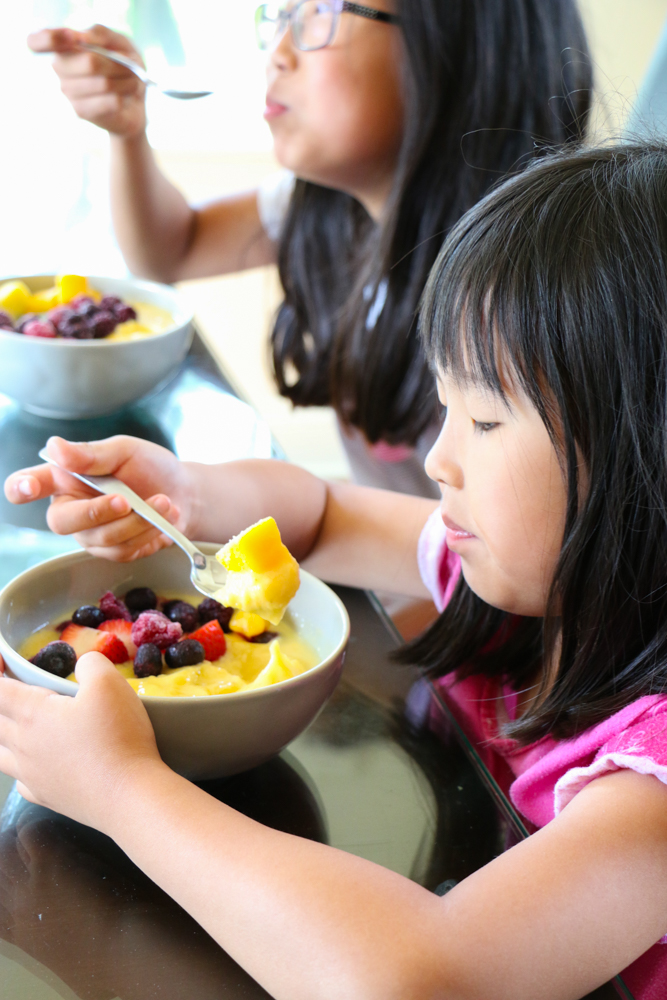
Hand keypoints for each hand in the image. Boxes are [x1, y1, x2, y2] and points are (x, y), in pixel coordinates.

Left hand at [0, 652, 164, 832]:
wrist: (128, 795)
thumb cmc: (117, 736)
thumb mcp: (110, 684)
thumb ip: (91, 664)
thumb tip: (83, 664)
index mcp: (33, 713)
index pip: (0, 691)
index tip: (1, 668)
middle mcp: (24, 744)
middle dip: (2, 707)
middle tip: (15, 699)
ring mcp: (32, 775)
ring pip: (0, 755)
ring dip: (4, 738)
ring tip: (15, 731)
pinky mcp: (46, 797)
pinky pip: (21, 782)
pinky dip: (21, 771)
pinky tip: (34, 769)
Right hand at [4, 435, 192, 561]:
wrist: (185, 493)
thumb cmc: (149, 467)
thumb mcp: (124, 451)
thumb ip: (90, 454)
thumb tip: (55, 447)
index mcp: (65, 478)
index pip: (30, 483)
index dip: (22, 487)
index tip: (27, 488)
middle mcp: (71, 509)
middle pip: (62, 522)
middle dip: (95, 513)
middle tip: (126, 500)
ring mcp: (91, 534)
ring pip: (101, 538)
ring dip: (137, 521)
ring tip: (164, 502)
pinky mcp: (113, 552)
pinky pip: (123, 550)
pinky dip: (147, 533)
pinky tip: (164, 519)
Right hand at [27, 24, 146, 137]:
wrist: (135, 99)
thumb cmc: (123, 65)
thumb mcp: (118, 42)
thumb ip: (100, 34)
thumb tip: (80, 38)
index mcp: (64, 45)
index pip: (37, 40)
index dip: (50, 38)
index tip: (73, 38)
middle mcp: (60, 67)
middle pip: (90, 62)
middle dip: (119, 65)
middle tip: (129, 67)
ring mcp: (67, 90)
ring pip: (104, 83)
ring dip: (127, 82)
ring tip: (131, 82)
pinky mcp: (80, 111)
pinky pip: (110, 101)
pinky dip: (126, 96)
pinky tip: (125, 96)